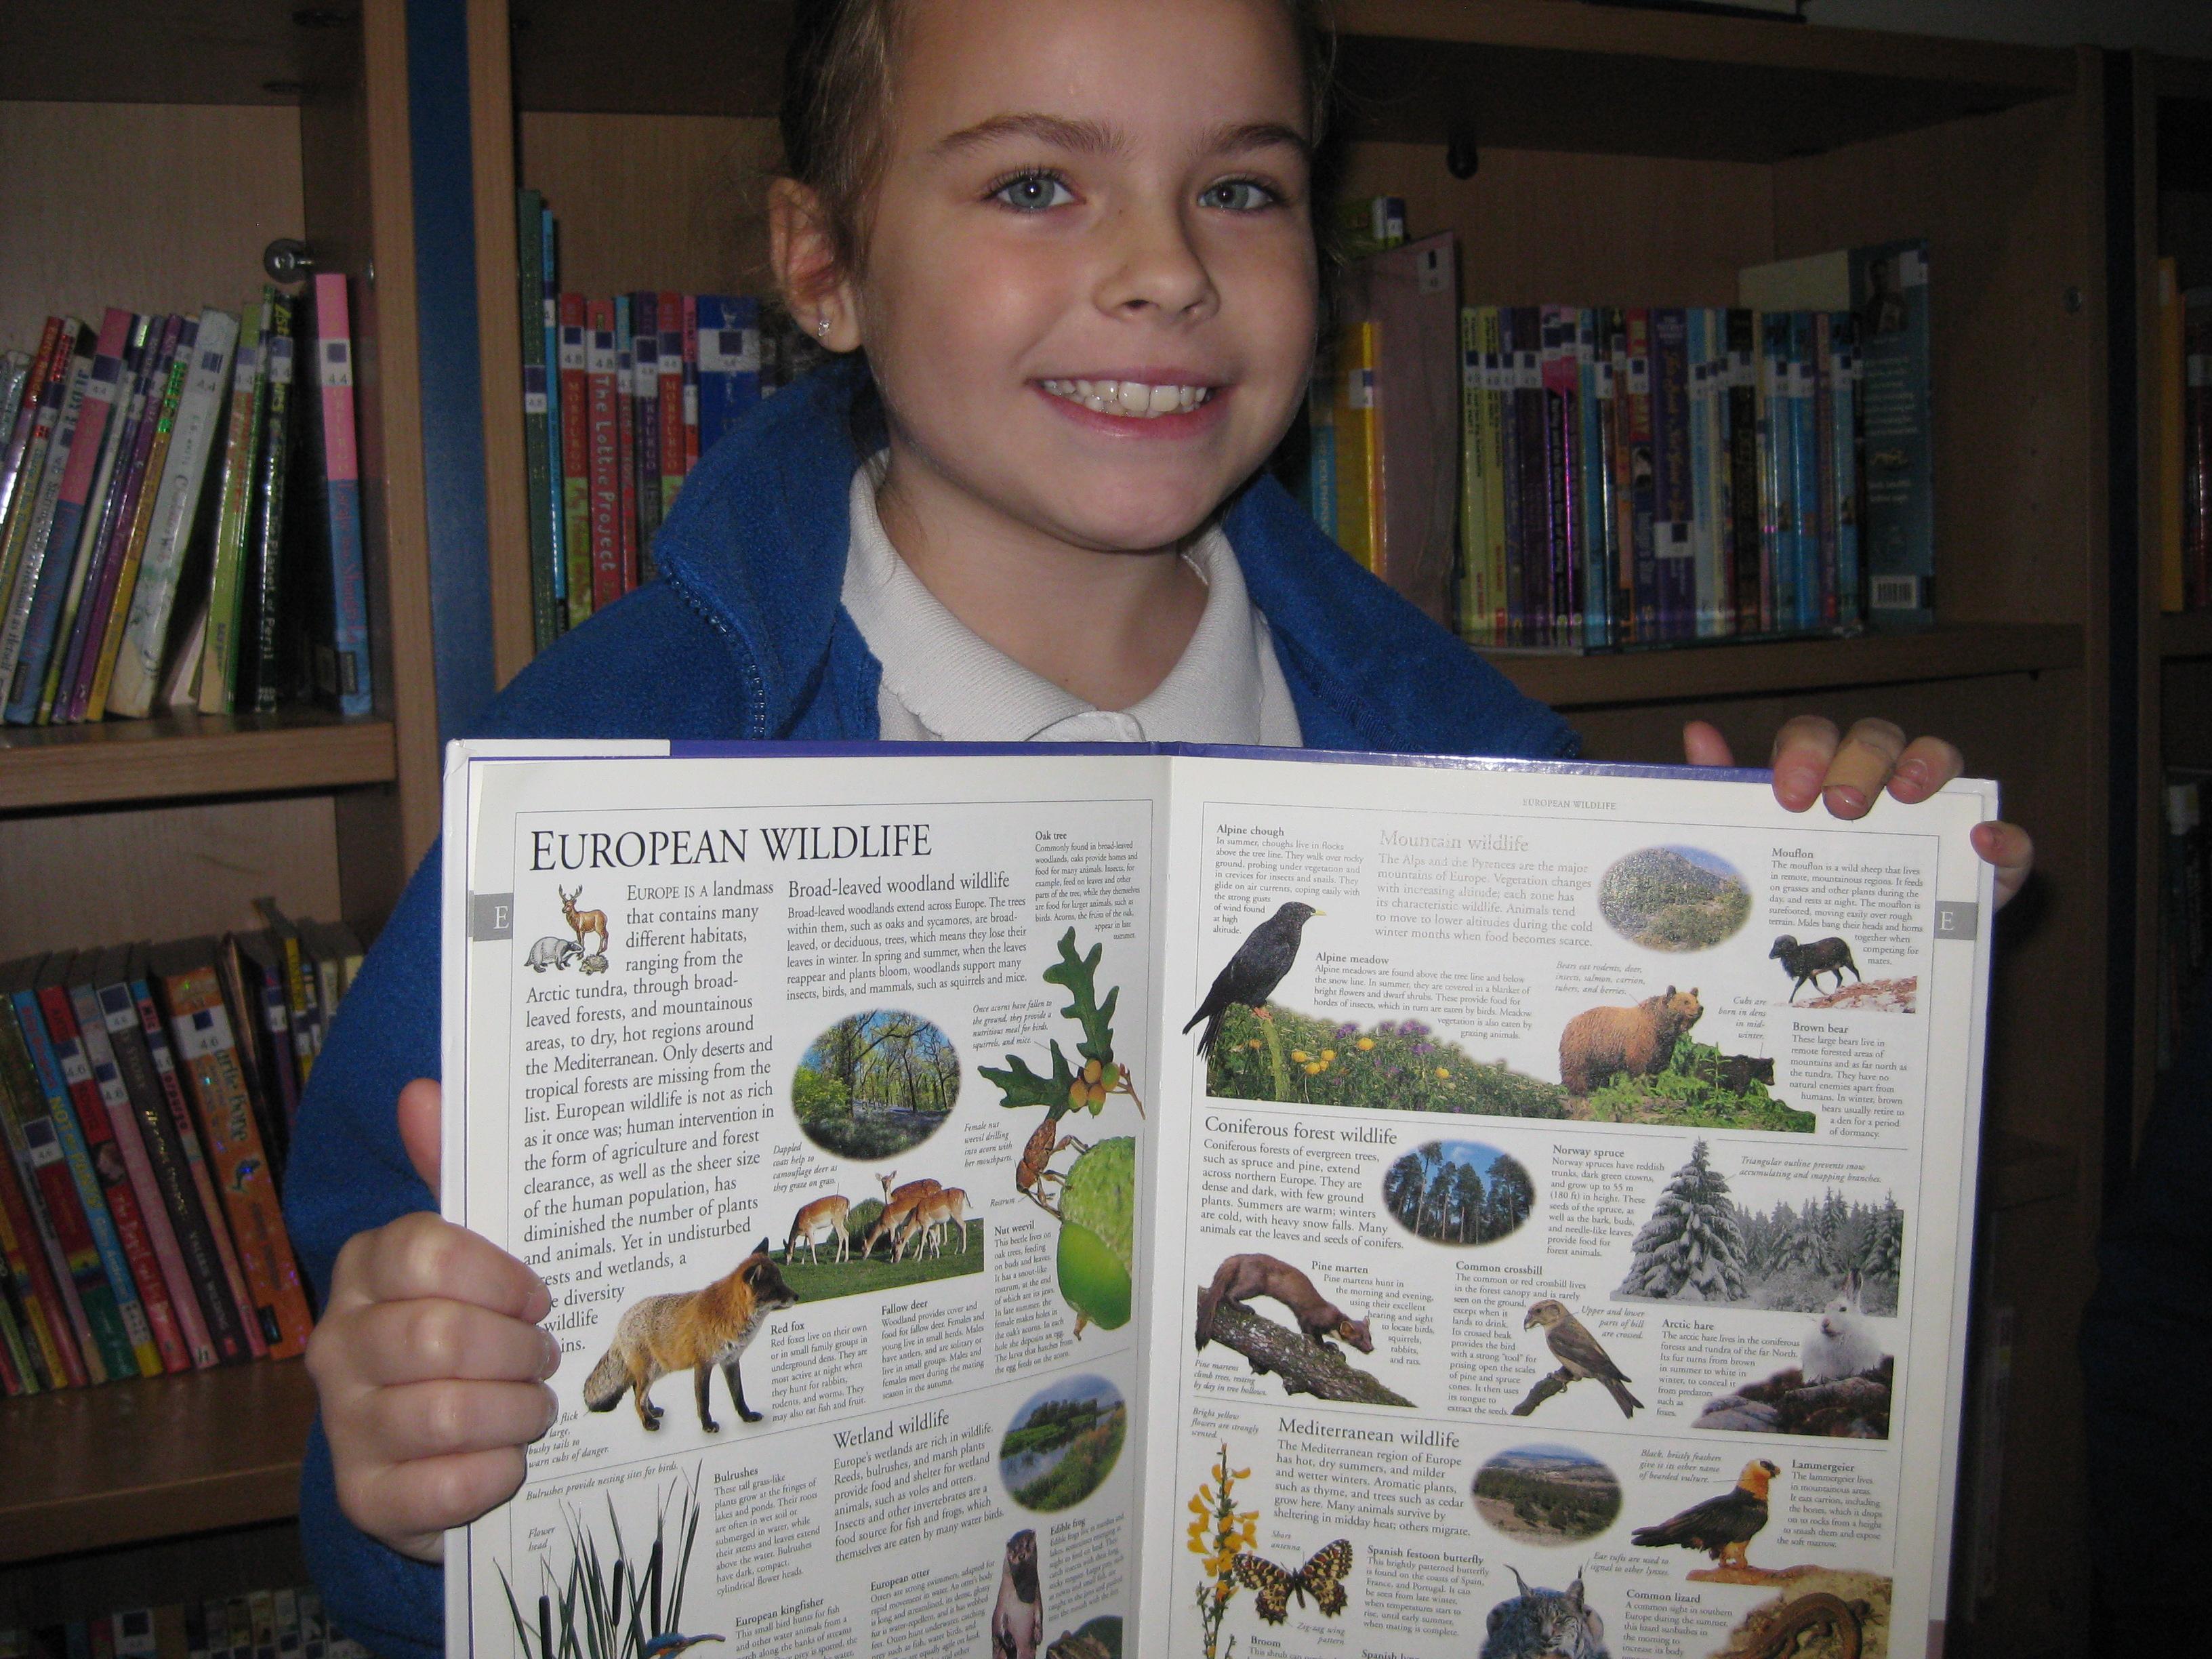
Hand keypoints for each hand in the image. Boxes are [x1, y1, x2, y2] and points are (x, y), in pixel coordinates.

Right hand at [303, 1079, 559, 1563]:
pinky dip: (494, 1474)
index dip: (496, 1274)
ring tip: (535, 1406)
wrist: (438, 1447)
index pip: (420, 1250)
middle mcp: (337, 1343)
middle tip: (544, 1354)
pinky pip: (442, 1488)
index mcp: (365, 1269)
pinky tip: (510, 1462)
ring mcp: (344, 1424)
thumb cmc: (467, 1330)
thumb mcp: (472, 1253)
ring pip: (444, 1411)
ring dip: (515, 1410)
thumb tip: (422, 1089)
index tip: (538, 1292)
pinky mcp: (365, 1498)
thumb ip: (455, 1171)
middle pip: (436, 1334)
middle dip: (516, 1348)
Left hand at [1683, 716, 2033, 909]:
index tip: (1789, 795)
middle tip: (1841, 806)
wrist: (1868, 963)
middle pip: (1875, 738)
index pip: (1814, 736)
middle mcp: (1880, 778)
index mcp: (1820, 772)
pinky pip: (2006, 835)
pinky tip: (1984, 842)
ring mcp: (1937, 813)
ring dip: (1928, 764)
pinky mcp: (1984, 860)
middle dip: (1858, 762)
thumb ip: (1728, 795)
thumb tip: (1697, 735)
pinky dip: (2005, 836)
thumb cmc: (1805, 889)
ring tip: (1909, 795)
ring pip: (1941, 758)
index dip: (1804, 752)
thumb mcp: (1758, 847)